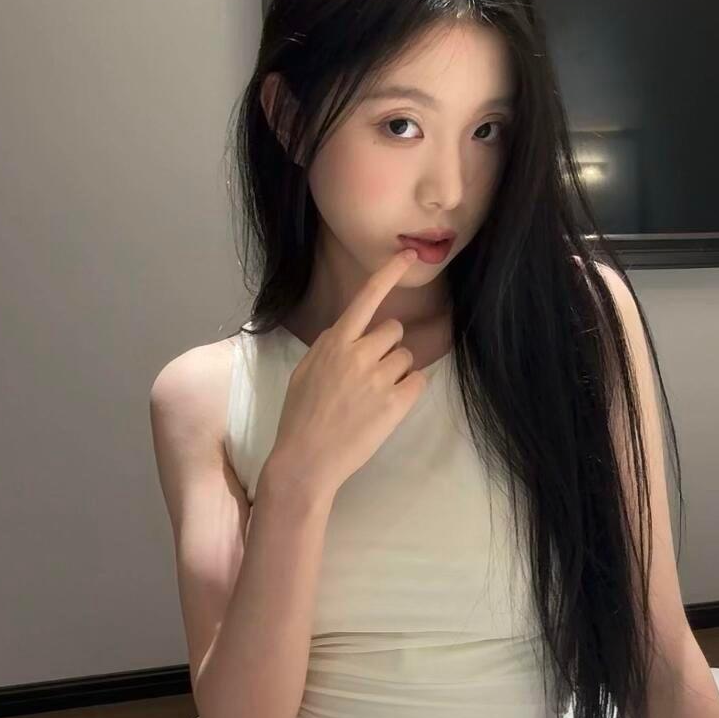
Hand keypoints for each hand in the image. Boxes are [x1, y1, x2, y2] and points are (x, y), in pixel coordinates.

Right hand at [268, 247, 426, 497]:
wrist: (306, 460)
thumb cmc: (300, 418)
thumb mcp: (304, 373)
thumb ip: (328, 349)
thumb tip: (347, 334)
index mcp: (334, 343)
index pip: (366, 299)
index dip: (390, 274)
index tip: (409, 256)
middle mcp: (358, 354)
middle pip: (394, 331)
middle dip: (387, 349)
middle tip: (370, 378)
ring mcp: (379, 378)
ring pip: (406, 358)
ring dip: (396, 373)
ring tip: (373, 399)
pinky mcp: (396, 403)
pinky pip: (418, 382)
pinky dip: (409, 392)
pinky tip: (388, 408)